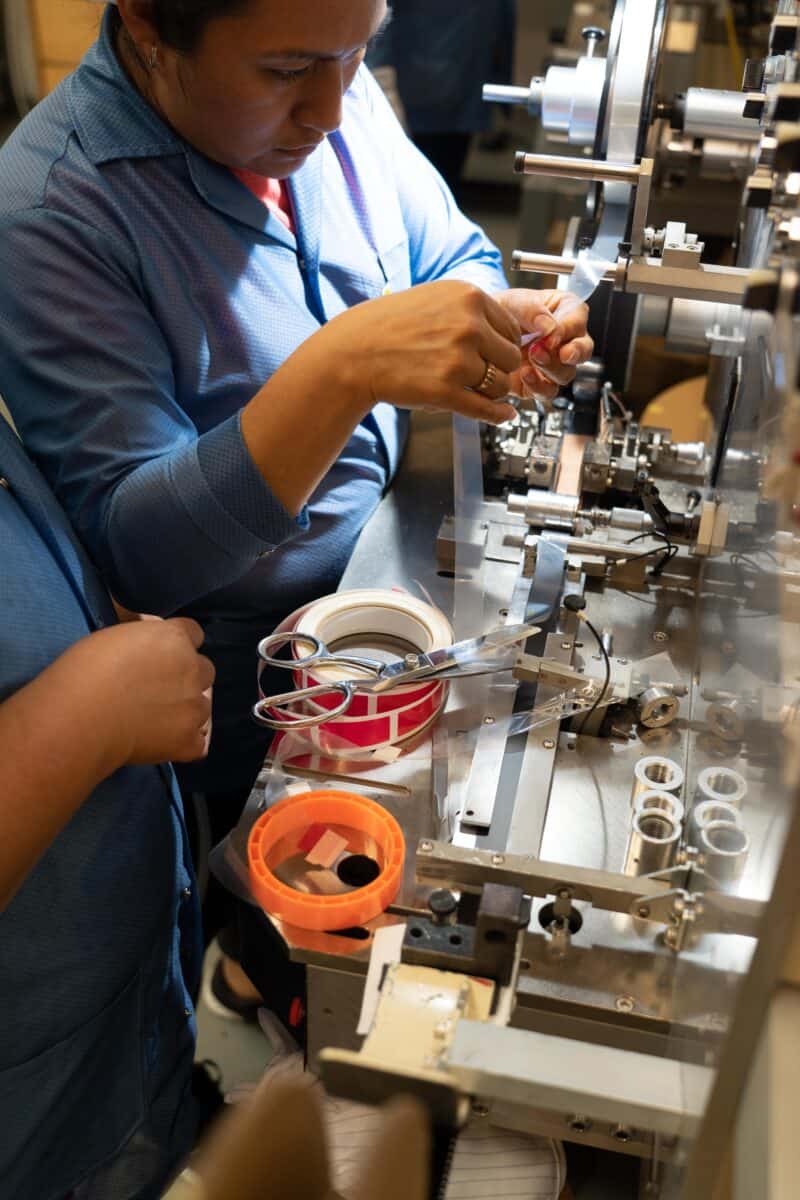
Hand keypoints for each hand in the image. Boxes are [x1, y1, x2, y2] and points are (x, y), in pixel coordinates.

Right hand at [66, 617, 214, 767]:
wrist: (81, 719)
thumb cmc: (85, 673)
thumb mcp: (115, 637)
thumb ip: (143, 641)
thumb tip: (145, 649)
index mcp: (175, 638)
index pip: (194, 633)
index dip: (178, 645)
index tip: (162, 655)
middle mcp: (193, 670)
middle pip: (204, 670)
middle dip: (187, 678)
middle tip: (157, 689)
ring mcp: (194, 707)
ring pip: (202, 707)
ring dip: (185, 711)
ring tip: (153, 719)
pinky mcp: (189, 741)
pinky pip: (197, 742)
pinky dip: (182, 743)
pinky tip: (160, 742)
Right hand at [327, 280, 520, 423]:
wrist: (354, 353)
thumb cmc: (389, 326)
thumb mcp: (436, 299)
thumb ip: (473, 312)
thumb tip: (510, 335)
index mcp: (469, 297)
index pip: (512, 329)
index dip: (504, 346)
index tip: (494, 356)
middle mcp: (469, 325)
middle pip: (511, 358)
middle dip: (500, 370)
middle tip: (482, 375)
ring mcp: (458, 359)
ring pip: (500, 385)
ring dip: (490, 392)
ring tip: (470, 388)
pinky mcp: (445, 391)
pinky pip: (485, 408)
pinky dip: (497, 415)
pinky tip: (503, 415)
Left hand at [495, 289, 593, 401]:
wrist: (480, 332)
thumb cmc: (501, 310)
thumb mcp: (515, 301)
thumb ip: (533, 311)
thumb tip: (549, 327)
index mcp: (565, 312)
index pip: (578, 320)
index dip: (568, 329)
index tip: (552, 334)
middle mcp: (564, 341)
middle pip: (583, 350)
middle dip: (575, 353)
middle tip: (561, 352)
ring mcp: (553, 364)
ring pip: (567, 373)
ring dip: (552, 367)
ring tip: (533, 356)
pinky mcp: (539, 384)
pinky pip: (548, 391)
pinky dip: (539, 386)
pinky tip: (525, 373)